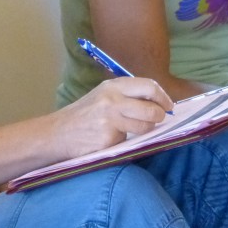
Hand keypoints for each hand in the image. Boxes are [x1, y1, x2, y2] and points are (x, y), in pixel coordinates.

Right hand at [48, 77, 172, 159]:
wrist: (59, 133)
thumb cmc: (85, 115)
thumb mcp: (104, 96)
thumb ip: (127, 96)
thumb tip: (158, 102)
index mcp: (113, 86)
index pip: (149, 86)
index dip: (163, 97)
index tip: (169, 105)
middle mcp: (113, 100)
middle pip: (152, 108)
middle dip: (160, 116)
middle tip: (159, 119)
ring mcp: (111, 120)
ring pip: (145, 126)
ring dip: (146, 130)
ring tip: (135, 129)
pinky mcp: (109, 139)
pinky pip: (131, 141)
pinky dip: (128, 141)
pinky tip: (115, 139)